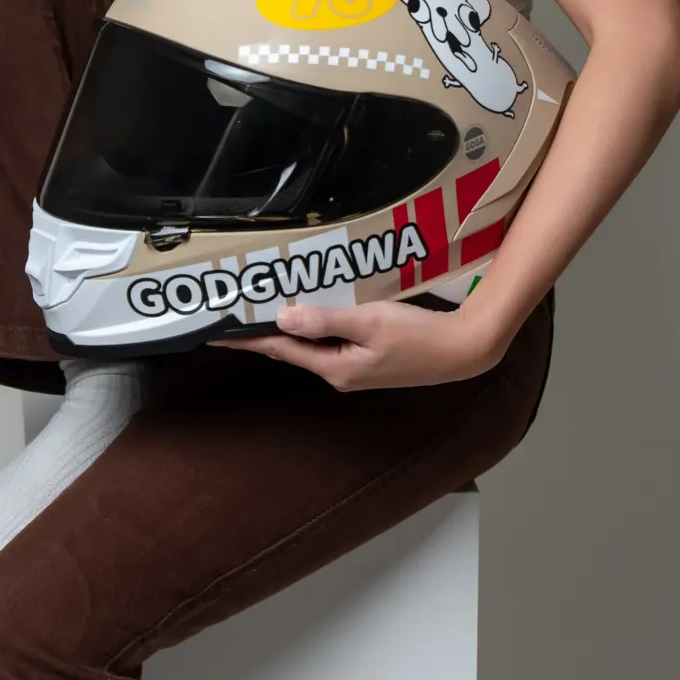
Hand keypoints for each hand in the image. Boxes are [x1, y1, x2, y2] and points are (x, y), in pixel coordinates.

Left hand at [206, 295, 506, 390]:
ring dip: (290, 326)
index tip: (216, 332)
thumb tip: (282, 319)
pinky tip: (310, 310)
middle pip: (293, 347)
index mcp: (336, 367)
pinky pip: (331, 340)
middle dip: (264, 330)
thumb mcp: (370, 322)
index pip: (281, 349)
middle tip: (235, 310)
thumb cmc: (419, 337)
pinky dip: (315, 325)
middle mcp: (340, 372)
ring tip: (263, 306)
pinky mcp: (368, 359)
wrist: (462, 350)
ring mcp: (355, 368)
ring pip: (312, 343)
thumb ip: (325, 321)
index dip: (247, 338)